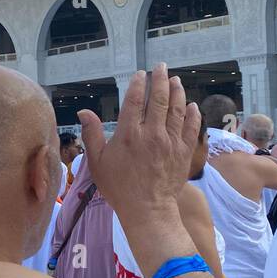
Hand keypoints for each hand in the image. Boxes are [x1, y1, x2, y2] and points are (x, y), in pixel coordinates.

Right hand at [78, 64, 200, 224]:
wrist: (147, 209)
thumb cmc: (119, 187)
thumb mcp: (97, 162)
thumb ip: (91, 134)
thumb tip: (84, 112)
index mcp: (129, 134)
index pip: (134, 101)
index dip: (137, 85)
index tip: (140, 74)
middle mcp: (152, 134)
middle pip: (158, 99)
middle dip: (160, 80)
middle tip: (160, 68)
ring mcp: (171, 142)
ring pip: (177, 109)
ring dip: (177, 92)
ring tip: (175, 80)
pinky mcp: (184, 152)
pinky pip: (191, 128)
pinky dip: (192, 114)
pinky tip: (191, 106)